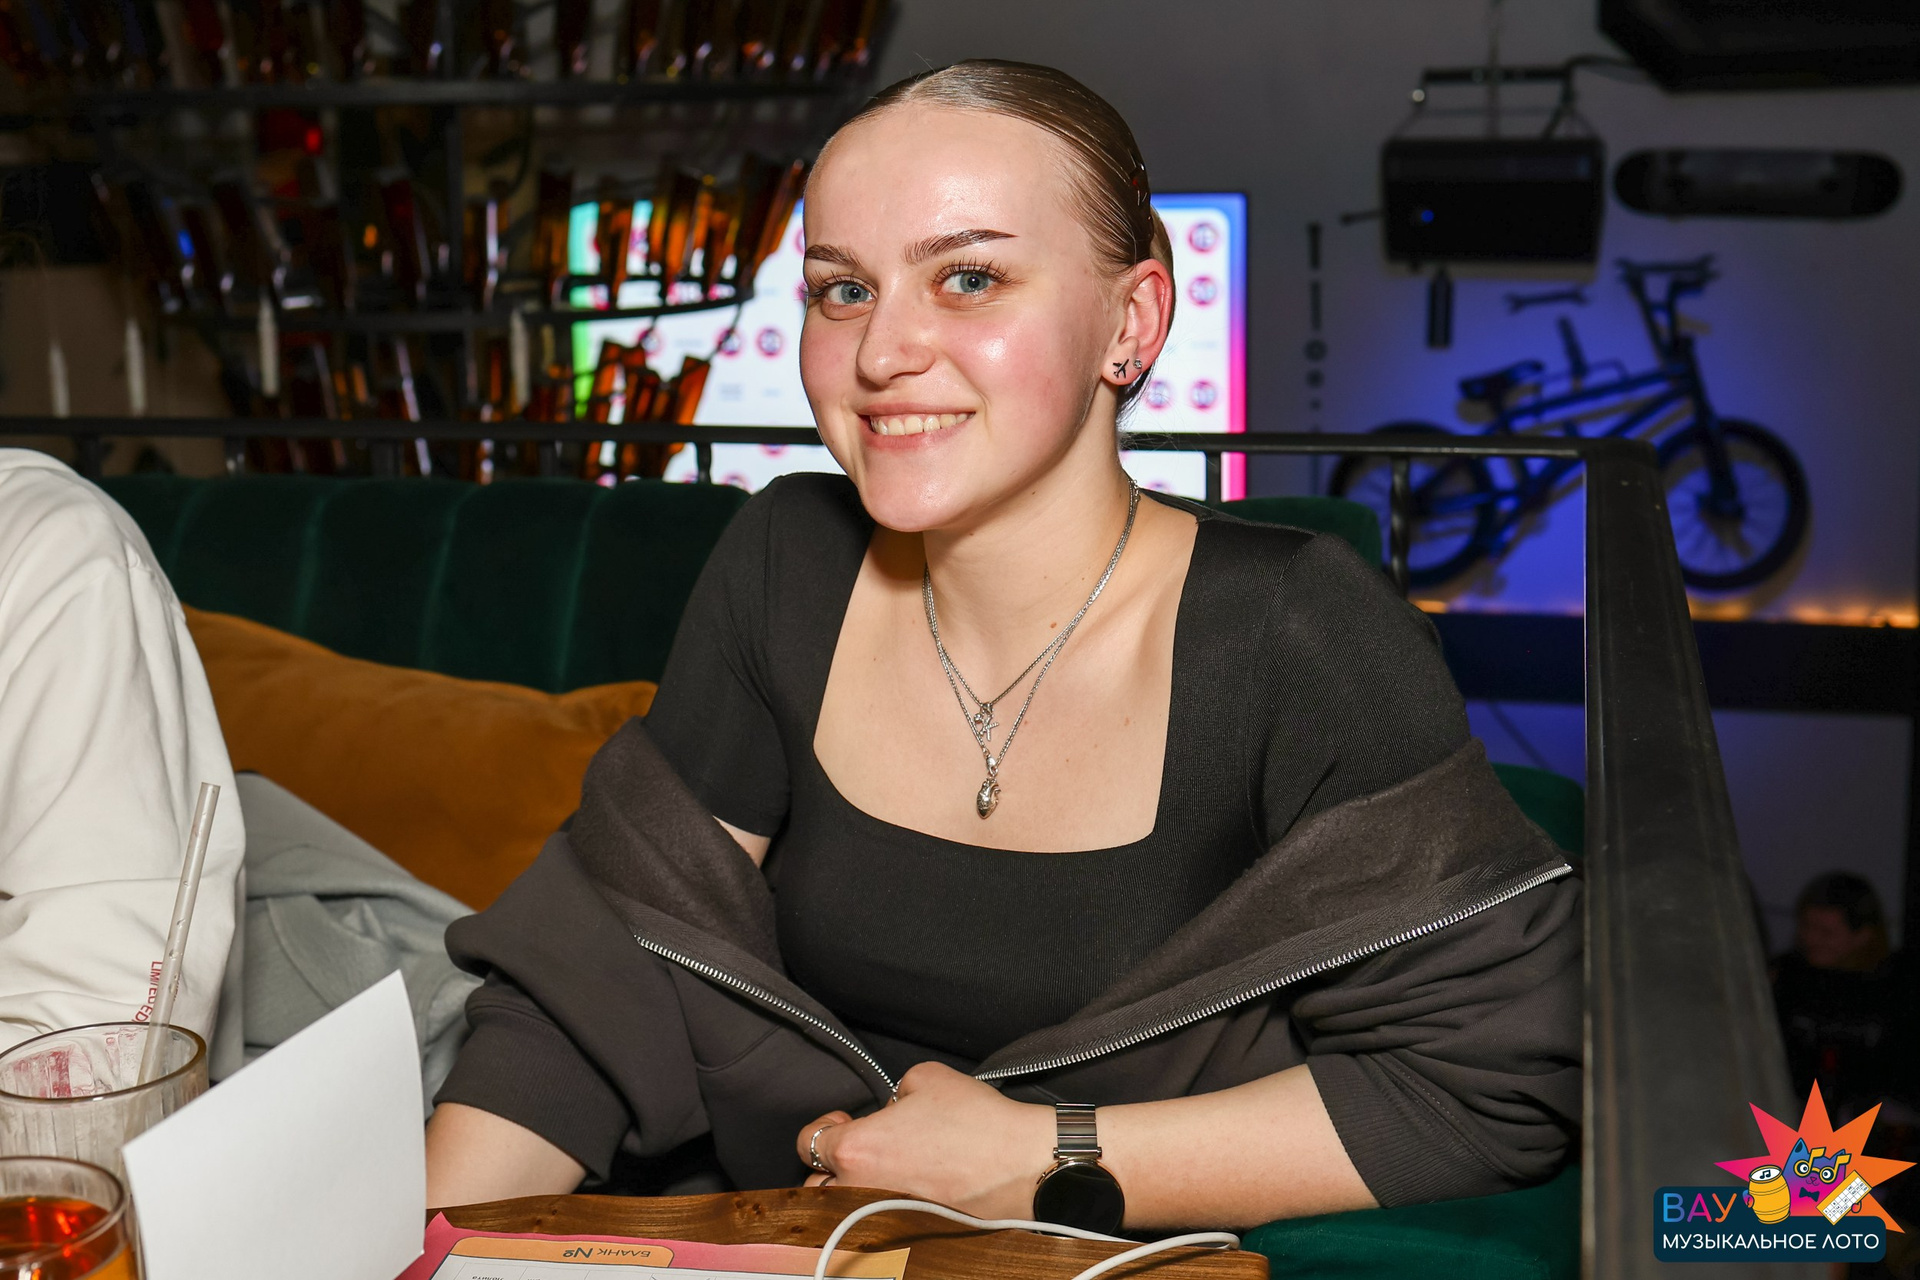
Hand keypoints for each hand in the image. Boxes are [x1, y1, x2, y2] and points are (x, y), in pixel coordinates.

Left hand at [796, 1062, 1054, 1218]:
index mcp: (855, 1149)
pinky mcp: (906, 1235)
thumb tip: (891, 1110)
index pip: (809, 1143)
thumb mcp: (924, 1078)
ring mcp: (882, 1220)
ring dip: (851, 1193)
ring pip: (843, 1211)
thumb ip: (892, 1092)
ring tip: (881, 1174)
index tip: (845, 1121)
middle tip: (861, 1150)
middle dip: (831, 1168)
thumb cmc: (976, 1122)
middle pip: (817, 1187)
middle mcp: (859, 1192)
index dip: (827, 1126)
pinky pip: (876, 1224)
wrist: (1022, 1165)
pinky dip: (881, 1212)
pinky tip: (906, 1192)